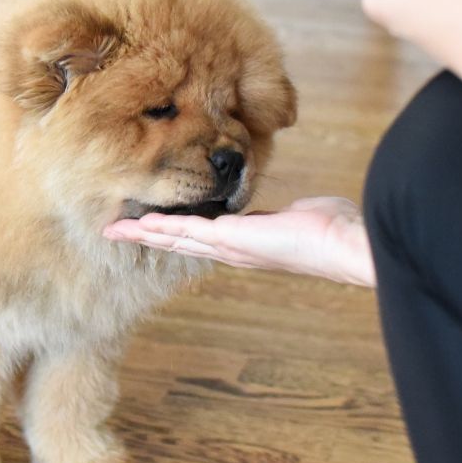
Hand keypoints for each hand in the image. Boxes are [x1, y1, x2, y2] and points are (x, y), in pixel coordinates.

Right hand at [103, 197, 375, 287]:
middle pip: (181, 243)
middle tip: (120, 233)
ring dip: (146, 235)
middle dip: (150, 237)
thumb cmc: (334, 231)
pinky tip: (139, 225)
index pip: (203, 237)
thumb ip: (288, 214)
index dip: (178, 232)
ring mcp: (230, 248)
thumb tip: (293, 211)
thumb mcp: (302, 215)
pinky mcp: (231, 240)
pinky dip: (161, 228)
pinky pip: (187, 231)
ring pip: (177, 239)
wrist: (344, 246)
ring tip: (117, 230)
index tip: (156, 227)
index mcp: (248, 244)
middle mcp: (234, 251)